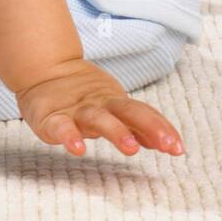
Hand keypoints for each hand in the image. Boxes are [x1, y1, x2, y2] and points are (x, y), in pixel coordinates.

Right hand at [16, 59, 185, 157]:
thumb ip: (138, 127)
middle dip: (148, 126)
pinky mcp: (50, 118)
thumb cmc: (83, 98)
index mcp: (114, 103)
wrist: (43, 71)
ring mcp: (75, 110)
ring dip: (116, 131)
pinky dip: (69, 137)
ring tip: (131, 147)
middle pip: (127, 112)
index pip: (142, 113)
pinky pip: (61, 128)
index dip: (160, 128)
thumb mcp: (112, 109)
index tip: (178, 148)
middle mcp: (99, 104)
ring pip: (98, 119)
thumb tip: (167, 144)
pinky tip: (78, 149)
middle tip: (166, 145)